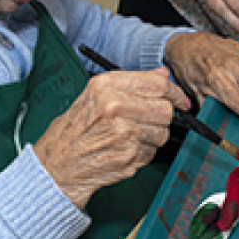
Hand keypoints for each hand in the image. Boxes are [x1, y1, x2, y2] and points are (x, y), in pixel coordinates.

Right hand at [32, 68, 185, 208]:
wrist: (58, 163)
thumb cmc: (76, 127)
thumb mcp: (97, 93)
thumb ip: (133, 82)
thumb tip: (163, 74)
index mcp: (108, 85)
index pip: (158, 85)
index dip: (175, 93)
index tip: (180, 100)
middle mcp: (116, 106)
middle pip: (165, 110)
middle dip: (163, 117)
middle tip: (150, 120)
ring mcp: (124, 133)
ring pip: (163, 133)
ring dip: (153, 136)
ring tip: (131, 136)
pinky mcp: (128, 157)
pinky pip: (153, 152)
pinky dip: (144, 152)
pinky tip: (125, 149)